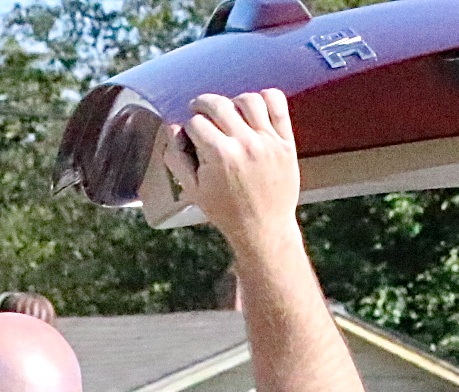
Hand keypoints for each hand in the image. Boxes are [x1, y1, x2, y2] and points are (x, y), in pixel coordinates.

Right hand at [159, 89, 302, 249]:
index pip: (195, 122)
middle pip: (218, 104)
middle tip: (199, 109)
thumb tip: (172, 128)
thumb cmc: (225, 211)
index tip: (190, 135)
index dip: (188, 127)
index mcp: (219, 155)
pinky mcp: (285, 141)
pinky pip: (277, 104)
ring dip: (233, 101)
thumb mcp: (193, 190)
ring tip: (228, 110)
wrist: (263, 227)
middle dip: (202, 104)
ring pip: (248, 99)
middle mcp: (244, 143)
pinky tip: (254, 107)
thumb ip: (177, 158)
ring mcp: (268, 140)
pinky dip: (265, 97)